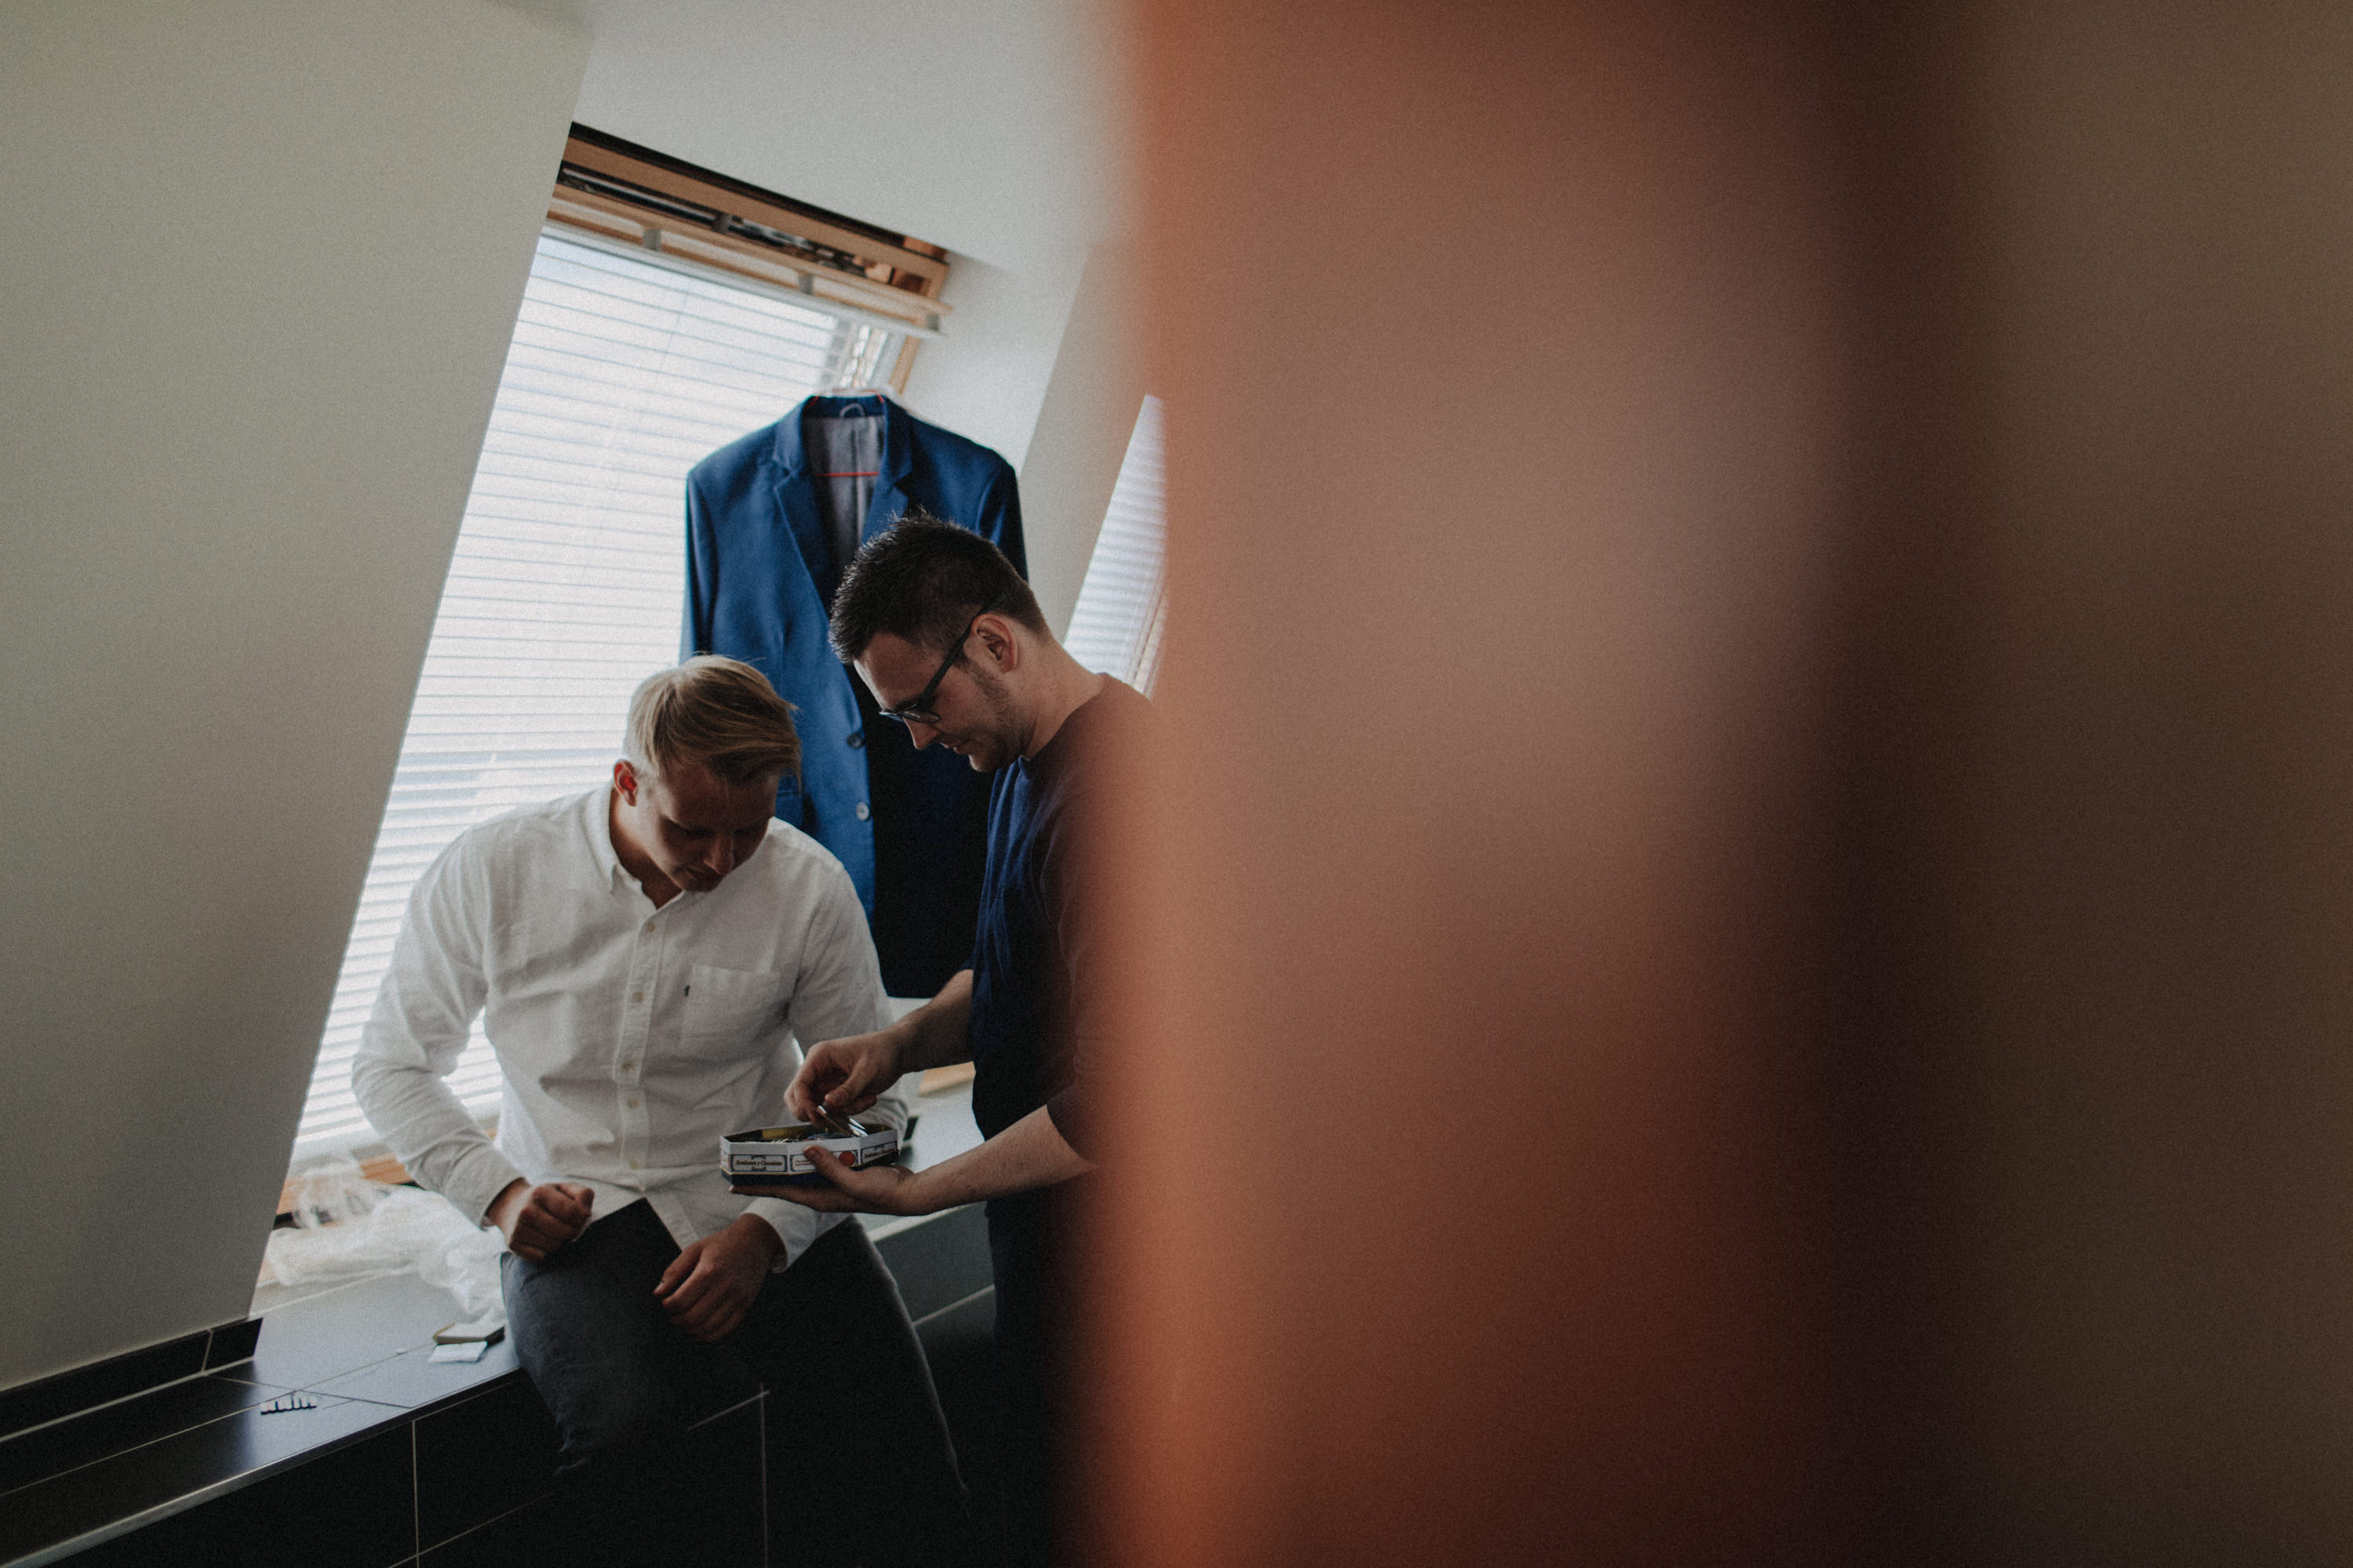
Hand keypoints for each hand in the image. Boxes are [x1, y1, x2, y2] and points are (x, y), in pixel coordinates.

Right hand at [487, 1179, 593, 1262]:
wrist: (510, 1205)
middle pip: (565, 1233)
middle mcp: (527, 1210)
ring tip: (554, 1232)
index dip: (581, 1218)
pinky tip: (542, 1241)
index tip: (577, 1216)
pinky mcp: (513, 1244)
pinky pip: (540, 1258)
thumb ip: (583, 1195)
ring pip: (554, 1247)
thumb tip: (586, 1214)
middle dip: (572, 1232)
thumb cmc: (546, 1199)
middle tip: (567, 1226)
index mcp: (541, 1193)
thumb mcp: (565, 1189)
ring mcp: (518, 1228)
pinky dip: (545, 1252)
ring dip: (559, 1243)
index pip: (573, 1212)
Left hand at [654, 1216, 780, 1341]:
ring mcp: (737, 1298)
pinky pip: (725, 1330)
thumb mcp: (695, 1249)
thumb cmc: (722, 1244)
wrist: (756, 1241)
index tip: (665, 1303)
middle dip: (677, 1320)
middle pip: (693, 1317)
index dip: (667, 1306)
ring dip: (691, 1330)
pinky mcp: (746, 1305)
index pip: (681, 1301)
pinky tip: (699, 1331)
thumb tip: (657, 1293)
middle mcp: (725, 1286)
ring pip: (708, 1327)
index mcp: (709, 1271)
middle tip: (673, 1315)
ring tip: (684, 1322)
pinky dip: (709, 1336)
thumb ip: (674, 1271)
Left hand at [733, 1147, 926, 1216]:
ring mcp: (832, 1184)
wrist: (907, 1193)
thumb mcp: (854, 1180)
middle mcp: (822, 1192)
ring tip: (768, 1152)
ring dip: (786, 1163)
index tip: (732, 1185)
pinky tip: (805, 1142)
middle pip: (787, 1182)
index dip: (757, 1188)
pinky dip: (809, 1154)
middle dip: (766, 1174)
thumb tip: (805, 1149)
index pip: (781, 1192)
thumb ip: (830, 1167)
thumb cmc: (883, 1192)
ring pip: (802, 1172)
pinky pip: (820, 1163)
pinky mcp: (843, 1174)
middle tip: (745, 1164)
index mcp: (820, 1198)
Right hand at [787, 1027, 905, 1123]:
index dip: (803, 1103)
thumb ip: (848, 1089)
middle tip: (834, 1118)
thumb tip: (828, 1104)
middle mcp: (817, 1071)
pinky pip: (833, 1111)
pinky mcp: (835, 1094)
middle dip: (813, 1112)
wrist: (896, 1053)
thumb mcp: (867, 1071)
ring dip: (839, 1113)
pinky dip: (849, 1112)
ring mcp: (825, 1083)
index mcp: (819, 1057)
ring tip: (865, 1100)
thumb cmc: (882, 1053)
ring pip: (816, 1109)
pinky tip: (868, 1099)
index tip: (818, 1116)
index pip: (799, 1084)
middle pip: (796, 1098)